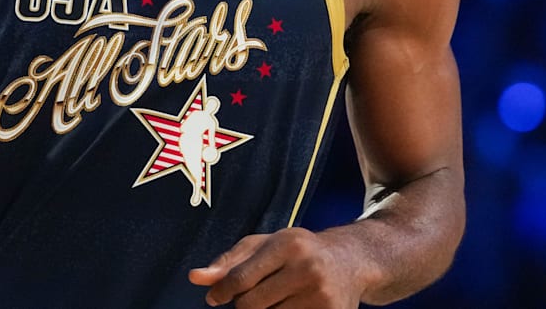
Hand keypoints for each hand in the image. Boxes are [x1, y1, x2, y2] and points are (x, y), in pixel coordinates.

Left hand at [189, 228, 368, 307]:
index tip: (215, 299)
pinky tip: (291, 305)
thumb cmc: (298, 251)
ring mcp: (321, 294)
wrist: (350, 260)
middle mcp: (307, 267)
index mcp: (287, 243)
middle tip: (255, 295)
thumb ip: (229, 261)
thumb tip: (195, 278)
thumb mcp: (264, 245)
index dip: (222, 292)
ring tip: (278, 297)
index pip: (241, 278)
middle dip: (245, 304)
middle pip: (252, 305)